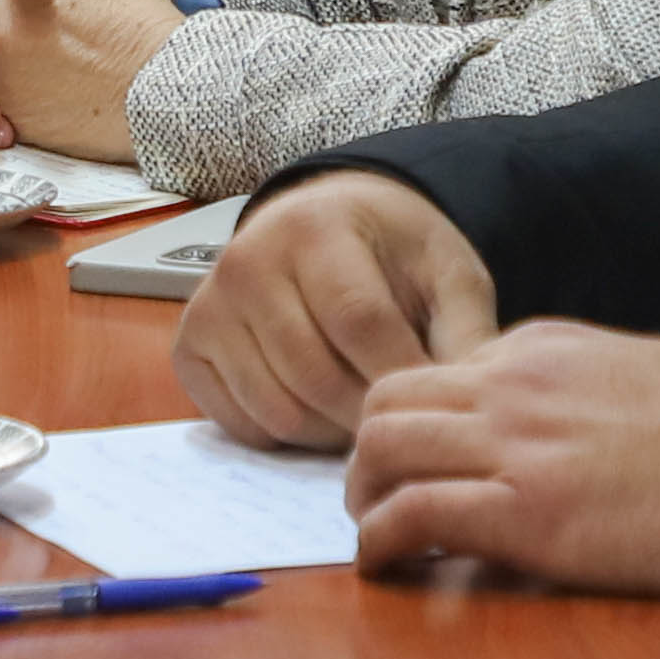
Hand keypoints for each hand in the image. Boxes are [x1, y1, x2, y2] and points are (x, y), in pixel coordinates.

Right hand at [173, 173, 499, 449]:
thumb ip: (466, 333)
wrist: (324, 223)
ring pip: (279, 411)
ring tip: (363, 408)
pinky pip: (243, 425)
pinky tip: (318, 405)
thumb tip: (470, 405)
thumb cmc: (392, 251)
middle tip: (401, 419)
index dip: (402, 377)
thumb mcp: (445, 271)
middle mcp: (248, 261)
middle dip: (369, 415)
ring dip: (331, 431)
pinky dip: (288, 435)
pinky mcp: (189, 346)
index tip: (435, 407)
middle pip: (316, 376)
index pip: (360, 323)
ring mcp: (210, 305)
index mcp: (316, 228)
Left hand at [340, 324, 659, 594]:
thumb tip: (549, 420)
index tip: (421, 461)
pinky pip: (413, 516)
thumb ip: (574, 386)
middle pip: (388, 400)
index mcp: (541, 347)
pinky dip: (380, 543)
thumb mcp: (636, 371)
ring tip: (375, 532)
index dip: (418, 421)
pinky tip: (385, 567)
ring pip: (383, 449)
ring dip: (363, 494)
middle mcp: (513, 384)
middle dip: (368, 451)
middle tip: (377, 494)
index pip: (439, 372)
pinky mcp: (524, 513)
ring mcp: (514, 445)